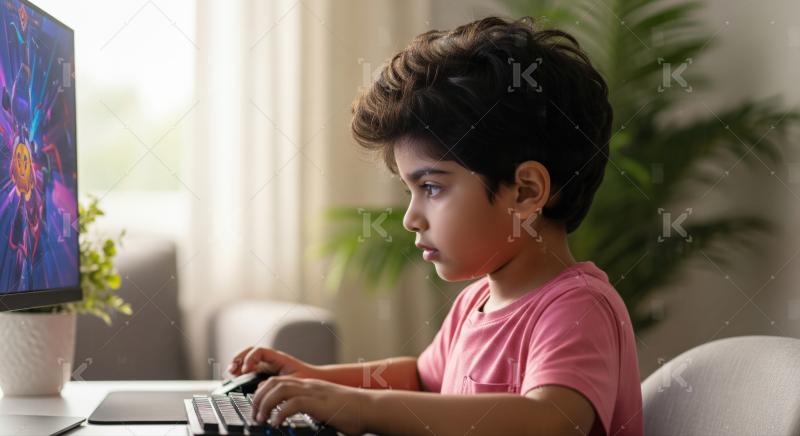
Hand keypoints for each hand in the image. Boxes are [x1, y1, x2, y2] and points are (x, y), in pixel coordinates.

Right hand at [227, 346, 318, 377]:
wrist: (316, 379)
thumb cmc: (307, 378)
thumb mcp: (293, 381)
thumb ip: (277, 382)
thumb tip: (260, 386)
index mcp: (278, 358)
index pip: (259, 351)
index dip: (250, 358)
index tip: (246, 369)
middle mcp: (271, 360)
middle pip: (250, 352)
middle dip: (239, 358)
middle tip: (232, 369)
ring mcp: (267, 366)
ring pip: (248, 359)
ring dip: (238, 364)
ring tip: (231, 372)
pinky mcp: (266, 373)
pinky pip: (251, 369)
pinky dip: (242, 372)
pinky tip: (237, 378)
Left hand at [251, 376, 372, 435]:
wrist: (369, 408)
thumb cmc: (353, 411)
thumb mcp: (325, 407)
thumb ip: (311, 408)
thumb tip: (301, 419)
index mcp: (309, 386)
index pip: (278, 380)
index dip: (263, 391)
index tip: (258, 405)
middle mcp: (308, 385)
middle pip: (274, 382)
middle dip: (259, 398)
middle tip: (255, 414)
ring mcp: (313, 392)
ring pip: (279, 389)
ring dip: (265, 404)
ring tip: (262, 418)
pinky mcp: (318, 403)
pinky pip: (292, 404)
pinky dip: (280, 413)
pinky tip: (277, 423)